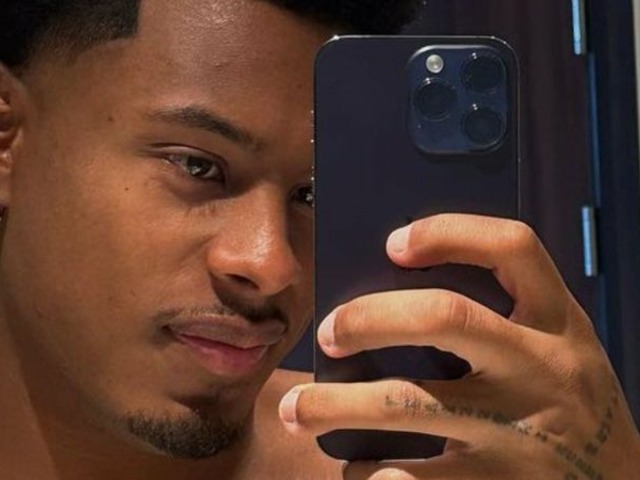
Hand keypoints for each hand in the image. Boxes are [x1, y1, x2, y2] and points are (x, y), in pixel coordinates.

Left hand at [279, 214, 639, 478]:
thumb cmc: (567, 402)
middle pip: (445, 317)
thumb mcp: (553, 347)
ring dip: (336, 405)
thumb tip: (392, 292)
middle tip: (328, 331)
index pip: (513, 247)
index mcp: (558, 321)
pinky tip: (356, 467)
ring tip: (296, 407)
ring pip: (409, 404)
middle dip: (370, 317)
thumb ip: (501, 318)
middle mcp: (543, 368)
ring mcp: (521, 433)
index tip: (393, 243)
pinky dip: (369, 473)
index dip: (448, 232)